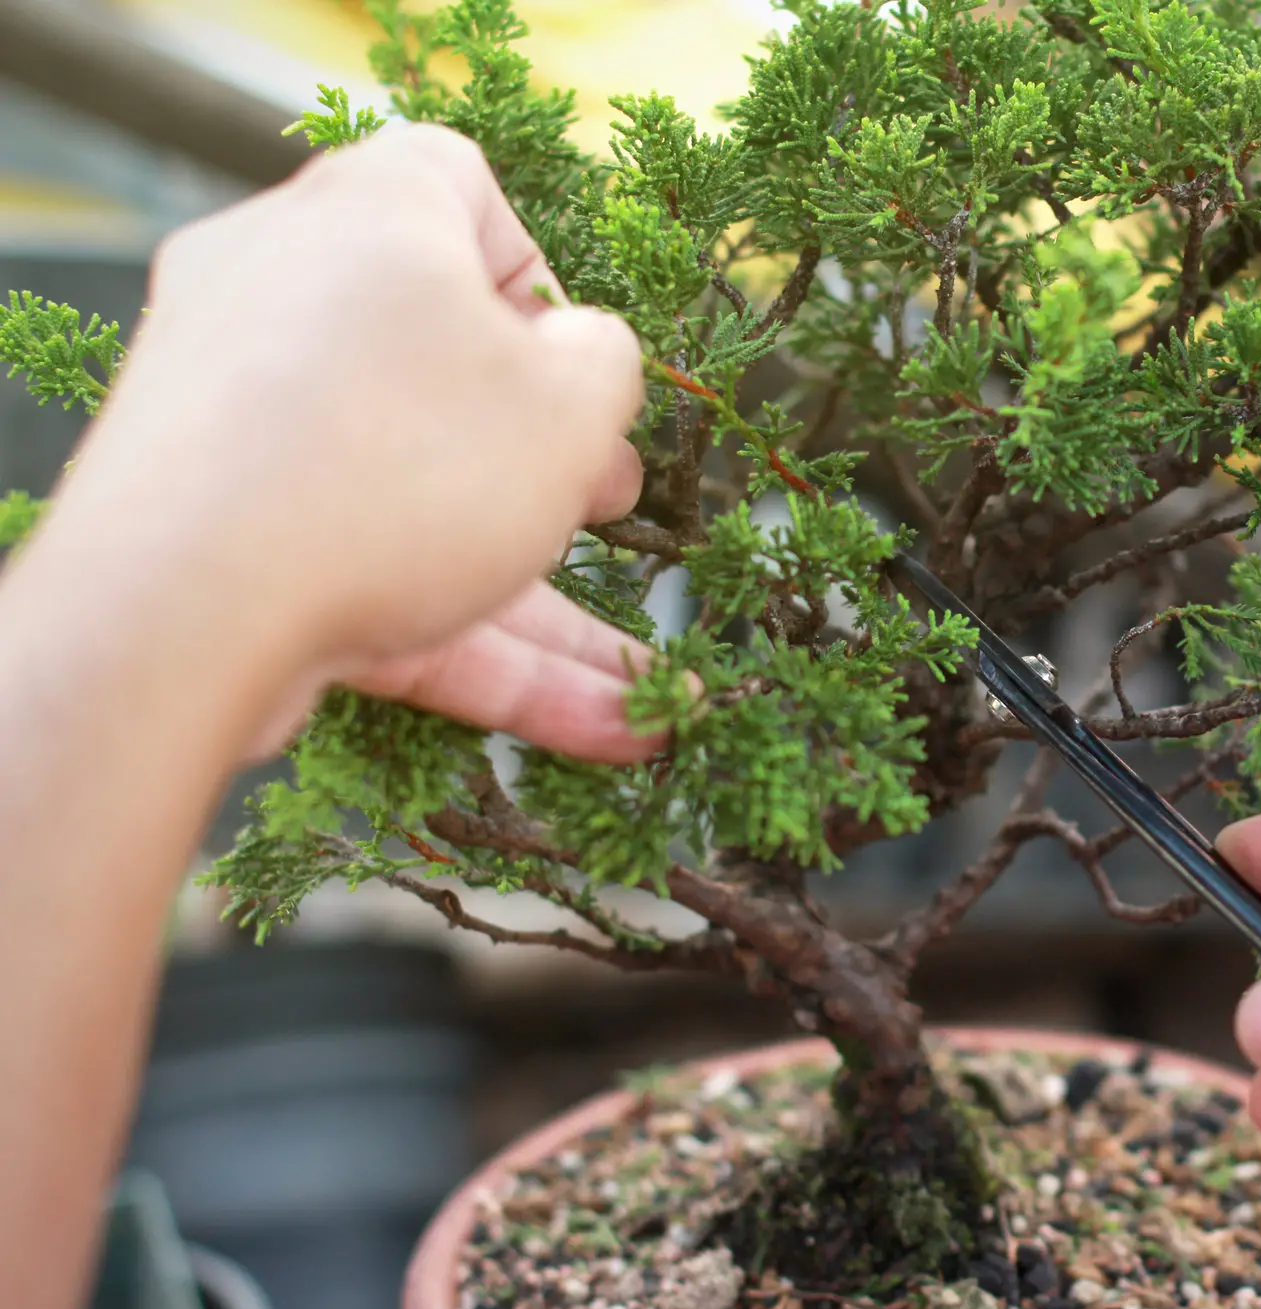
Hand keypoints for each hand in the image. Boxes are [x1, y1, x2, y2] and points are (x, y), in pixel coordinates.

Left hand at [47, 123, 653, 761]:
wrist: (180, 614)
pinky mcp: (222, 538)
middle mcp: (288, 298)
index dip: (539, 272)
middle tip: (611, 510)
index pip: (461, 187)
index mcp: (369, 218)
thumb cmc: (399, 466)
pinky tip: (595, 730)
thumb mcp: (572, 400)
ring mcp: (243, 423)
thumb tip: (586, 354)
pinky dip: (477, 647)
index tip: (576, 361)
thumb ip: (608, 362)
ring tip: (642, 696)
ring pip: (421, 503)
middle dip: (554, 464)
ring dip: (544, 606)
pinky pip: (374, 577)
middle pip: (446, 370)